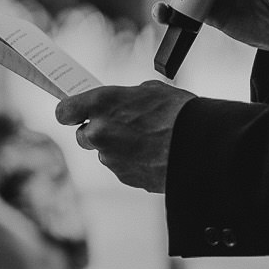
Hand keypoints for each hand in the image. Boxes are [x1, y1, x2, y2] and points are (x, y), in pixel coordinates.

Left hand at [57, 82, 193, 193]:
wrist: (204, 147)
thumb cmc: (181, 112)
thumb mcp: (152, 91)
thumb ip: (126, 98)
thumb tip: (123, 104)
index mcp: (102, 104)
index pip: (64, 111)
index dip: (69, 113)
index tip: (74, 113)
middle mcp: (99, 132)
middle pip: (82, 136)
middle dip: (97, 132)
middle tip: (119, 127)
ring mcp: (111, 158)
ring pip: (105, 154)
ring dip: (117, 149)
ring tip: (147, 141)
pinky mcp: (125, 177)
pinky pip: (122, 168)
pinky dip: (133, 163)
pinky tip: (155, 155)